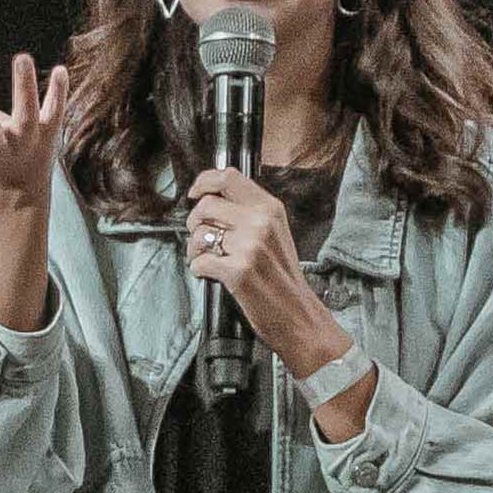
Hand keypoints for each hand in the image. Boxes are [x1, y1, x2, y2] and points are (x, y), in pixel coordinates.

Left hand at [180, 169, 351, 381]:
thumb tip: (213, 197)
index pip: (228, 177)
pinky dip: (199, 269)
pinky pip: (199, 262)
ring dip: (194, 249)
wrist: (298, 315)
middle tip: (201, 238)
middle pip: (206, 205)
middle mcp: (261, 222)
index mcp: (270, 208)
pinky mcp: (238, 272)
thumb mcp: (275, 232)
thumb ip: (250, 211)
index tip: (195, 194)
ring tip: (207, 259)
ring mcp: (250, 247)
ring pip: (198, 234)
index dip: (204, 182)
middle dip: (194, 223)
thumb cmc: (282, 276)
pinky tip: (212, 274)